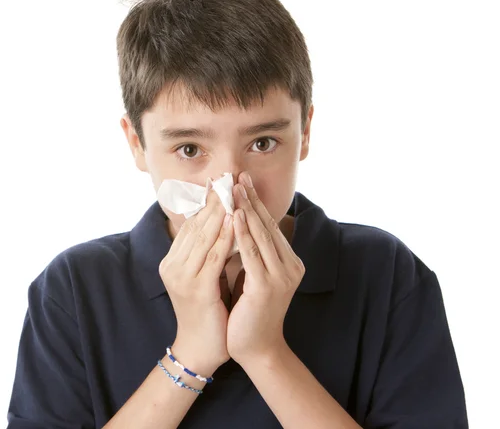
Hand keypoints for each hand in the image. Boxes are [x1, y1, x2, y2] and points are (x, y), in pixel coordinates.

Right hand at [159, 189, 234, 375]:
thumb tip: (224, 223)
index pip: (191, 225)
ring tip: (233, 191)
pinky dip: (226, 235)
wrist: (201, 348)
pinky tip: (237, 220)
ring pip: (204, 236)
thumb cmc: (207, 311)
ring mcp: (183, 277)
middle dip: (214, 201)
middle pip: (196, 225)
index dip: (206, 203)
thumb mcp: (204, 276)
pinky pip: (214, 255)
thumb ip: (208, 252)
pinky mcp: (197, 288)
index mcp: (172, 261)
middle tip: (227, 178)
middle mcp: (173, 265)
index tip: (220, 183)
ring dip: (220, 211)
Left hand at [226, 172, 305, 363]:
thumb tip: (236, 224)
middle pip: (267, 225)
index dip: (255, 204)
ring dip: (245, 209)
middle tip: (237, 176)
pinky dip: (242, 233)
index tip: (241, 183)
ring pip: (260, 235)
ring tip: (233, 189)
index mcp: (289, 262)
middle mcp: (290, 266)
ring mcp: (281, 276)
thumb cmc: (250, 312)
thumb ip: (251, 253)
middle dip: (250, 200)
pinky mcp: (267, 286)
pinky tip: (234, 216)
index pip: (269, 226)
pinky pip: (252, 253)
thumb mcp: (253, 276)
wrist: (256, 348)